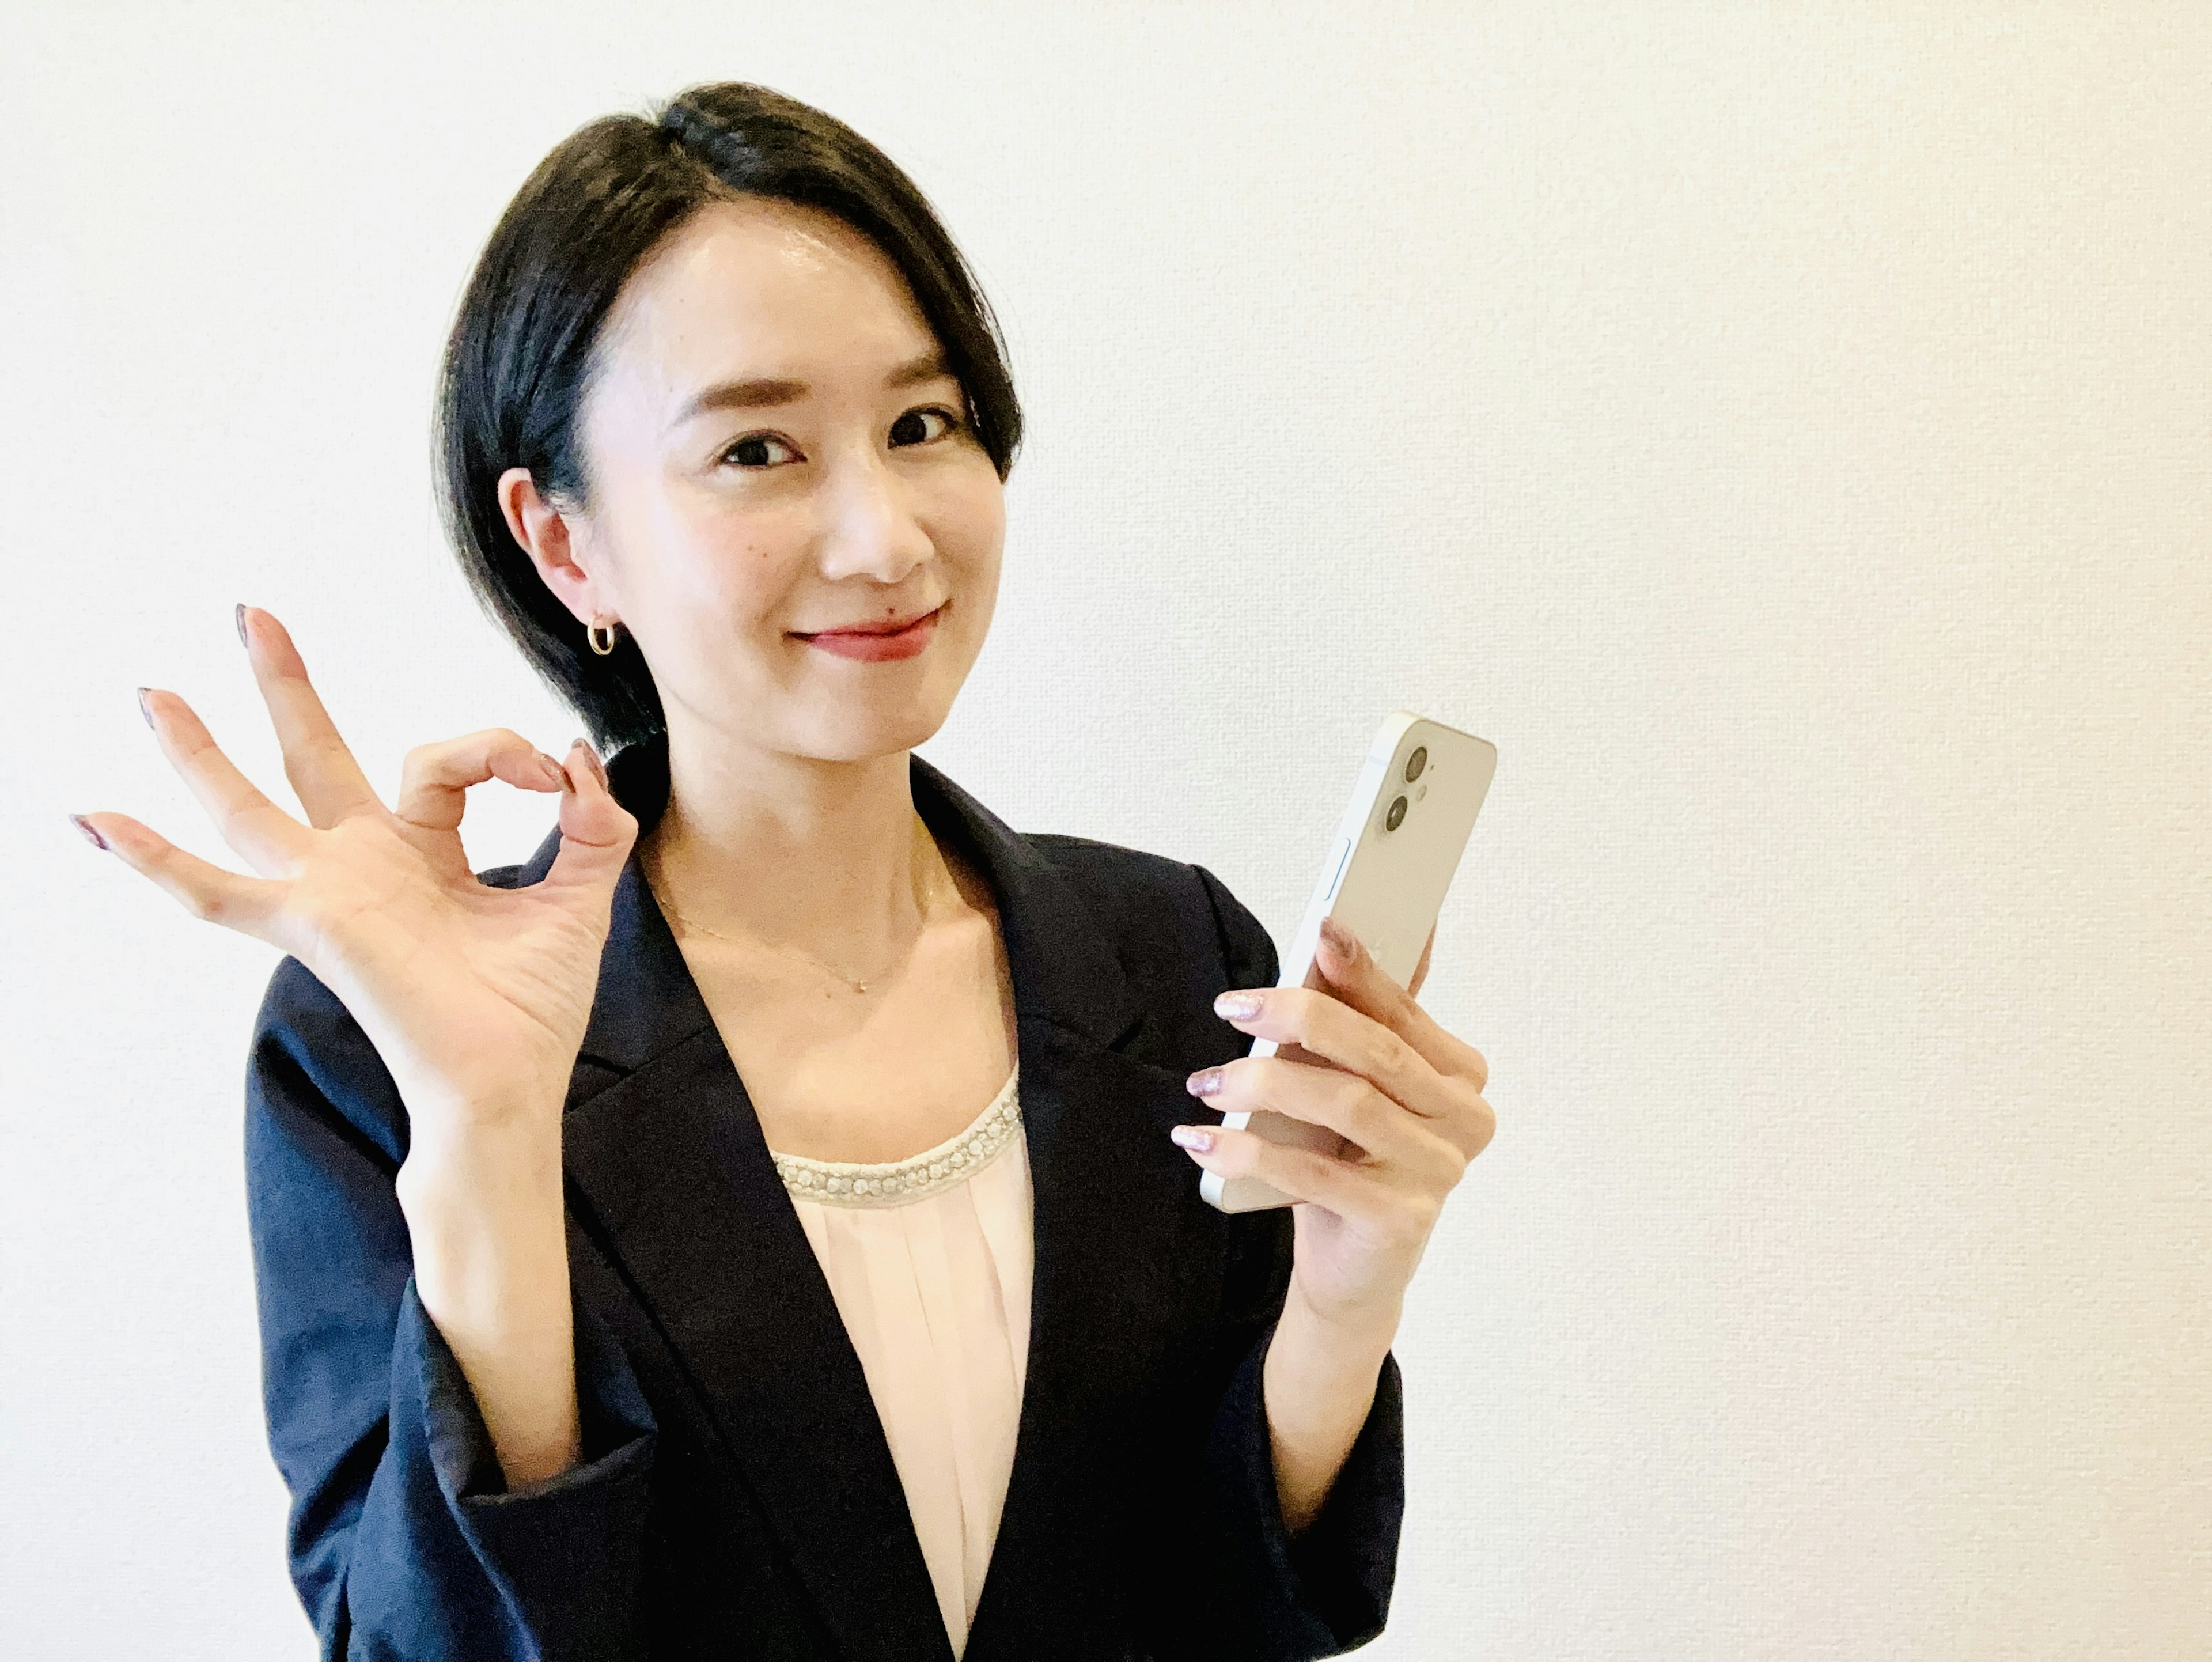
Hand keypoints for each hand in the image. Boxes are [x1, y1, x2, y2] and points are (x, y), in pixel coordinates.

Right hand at [70, 607, 638, 1153]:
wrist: (509, 1083)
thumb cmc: (531, 1008)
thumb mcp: (579, 896)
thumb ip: (593, 824)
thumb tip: (579, 759)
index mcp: (422, 854)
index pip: (443, 761)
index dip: (502, 751)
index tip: (552, 777)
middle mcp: (365, 866)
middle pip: (312, 755)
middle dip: (286, 685)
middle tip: (253, 614)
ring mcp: (329, 893)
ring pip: (249, 807)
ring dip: (198, 750)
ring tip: (151, 693)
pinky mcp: (311, 922)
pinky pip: (214, 890)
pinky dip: (154, 857)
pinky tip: (93, 821)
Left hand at [1172, 916, 1494, 1341]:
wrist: (1354, 1275)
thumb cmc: (1351, 1164)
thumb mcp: (1355, 1090)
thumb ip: (1355, 1025)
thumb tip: (1337, 937)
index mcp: (1461, 1077)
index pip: (1404, 1013)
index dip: (1360, 972)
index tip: (1320, 930)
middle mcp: (1464, 1122)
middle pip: (1376, 1052)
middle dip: (1299, 1017)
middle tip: (1233, 1006)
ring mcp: (1438, 1174)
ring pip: (1348, 1104)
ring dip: (1266, 1083)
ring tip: (1209, 1082)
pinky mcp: (1400, 1221)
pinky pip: (1315, 1173)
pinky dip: (1250, 1151)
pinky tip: (1203, 1139)